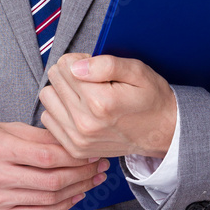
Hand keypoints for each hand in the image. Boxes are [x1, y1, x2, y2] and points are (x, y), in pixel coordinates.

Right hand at [0, 120, 109, 209]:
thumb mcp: (5, 127)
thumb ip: (38, 135)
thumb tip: (71, 141)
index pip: (47, 156)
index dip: (75, 156)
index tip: (92, 152)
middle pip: (51, 180)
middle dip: (83, 173)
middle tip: (100, 166)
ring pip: (48, 199)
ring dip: (77, 190)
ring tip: (93, 180)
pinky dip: (61, 207)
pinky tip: (75, 196)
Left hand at [38, 53, 176, 159]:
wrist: (161, 132)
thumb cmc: (150, 98)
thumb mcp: (136, 71)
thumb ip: (105, 64)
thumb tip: (74, 66)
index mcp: (100, 102)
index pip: (65, 66)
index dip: (79, 60)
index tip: (93, 67)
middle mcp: (85, 123)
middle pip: (54, 80)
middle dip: (69, 74)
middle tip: (91, 80)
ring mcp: (78, 139)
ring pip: (47, 98)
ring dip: (62, 92)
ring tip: (84, 94)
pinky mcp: (75, 149)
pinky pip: (48, 119)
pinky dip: (60, 111)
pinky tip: (78, 109)